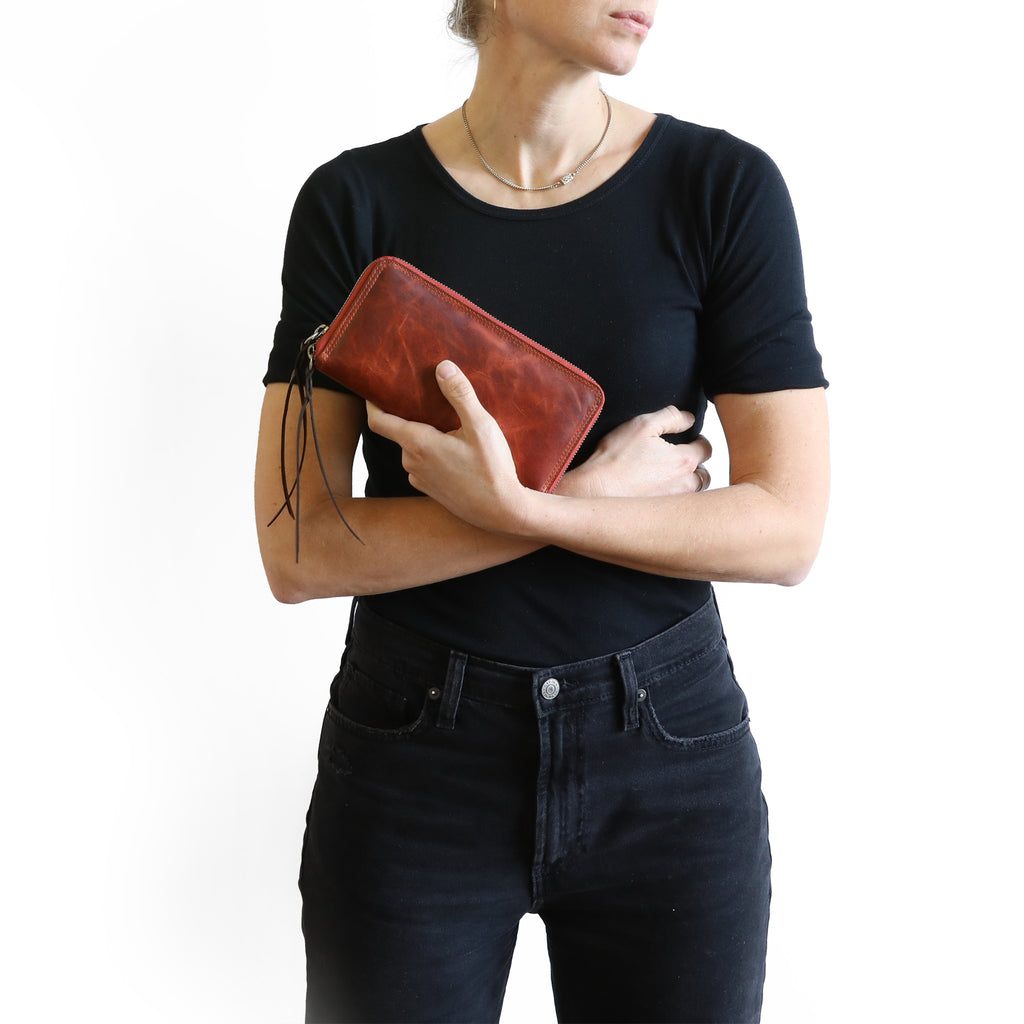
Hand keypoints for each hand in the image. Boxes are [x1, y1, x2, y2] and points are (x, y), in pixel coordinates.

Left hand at [365, 360, 528, 532]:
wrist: (502, 512)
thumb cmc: (491, 470)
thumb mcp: (481, 426)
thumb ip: (460, 395)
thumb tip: (442, 367)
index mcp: (418, 443)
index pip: (379, 421)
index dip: (372, 403)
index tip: (374, 389)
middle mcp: (411, 462)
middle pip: (400, 431)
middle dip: (412, 416)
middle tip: (432, 403)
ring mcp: (419, 478)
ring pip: (413, 449)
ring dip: (425, 437)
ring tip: (450, 428)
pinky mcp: (429, 489)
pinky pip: (423, 464)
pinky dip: (432, 455)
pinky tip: (456, 453)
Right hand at [559, 406, 712, 498]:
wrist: (594, 491)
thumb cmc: (614, 459)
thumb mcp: (641, 425)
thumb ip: (671, 417)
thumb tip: (689, 419)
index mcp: (684, 460)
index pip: (707, 448)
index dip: (698, 441)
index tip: (689, 441)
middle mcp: (686, 485)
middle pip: (705, 474)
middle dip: (696, 465)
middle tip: (678, 460)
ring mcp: (675, 503)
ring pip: (693, 492)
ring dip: (687, 484)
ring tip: (668, 478)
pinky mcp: (663, 516)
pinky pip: (678, 507)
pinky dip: (674, 500)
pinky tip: (658, 493)